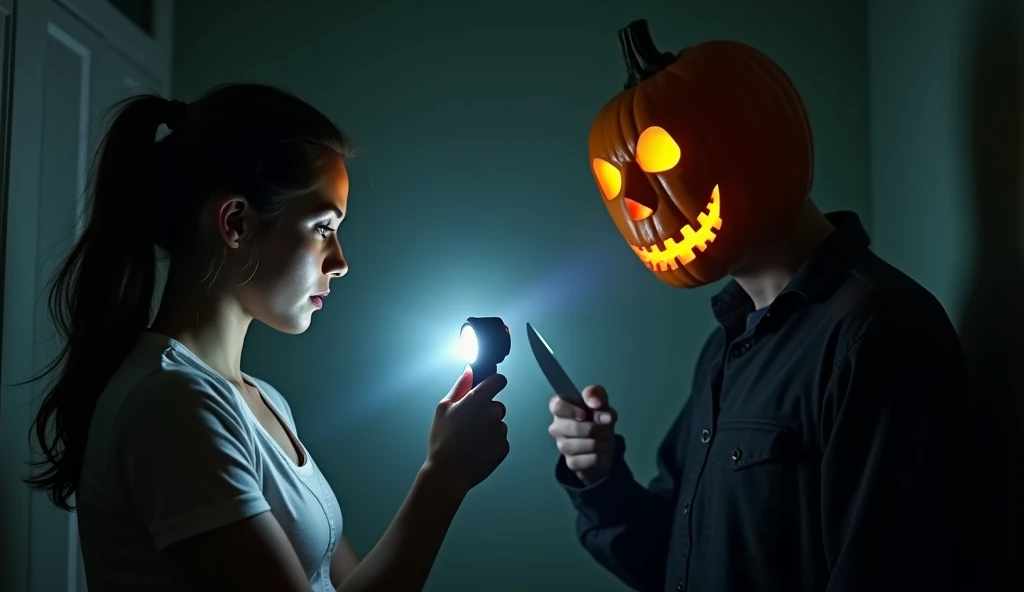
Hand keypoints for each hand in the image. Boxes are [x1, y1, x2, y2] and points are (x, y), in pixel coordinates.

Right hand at [424, 368, 509, 495]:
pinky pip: (501, 439)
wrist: (447, 473)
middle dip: (487, 411)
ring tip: (471, 440)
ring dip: (490, 428)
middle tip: (470, 424)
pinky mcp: (504, 447)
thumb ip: (459, 387)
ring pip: (499, 423)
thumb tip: (469, 370)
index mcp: (477, 400)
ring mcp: (500, 431)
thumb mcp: (443, 409)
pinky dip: (492, 443)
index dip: (494, 383)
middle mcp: (492, 413)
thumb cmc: (442, 441)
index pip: (499, 380)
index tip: (490, 388)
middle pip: (498, 405)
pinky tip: (477, 450)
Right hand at [548, 385, 617, 484]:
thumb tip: (595, 403)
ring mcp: (562, 447)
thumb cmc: (597, 418)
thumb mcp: (600, 402)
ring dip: (604, 442)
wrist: (603, 444)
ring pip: (587, 445)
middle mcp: (557, 427)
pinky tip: (602, 452)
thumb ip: (596, 395)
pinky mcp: (572, 463)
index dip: (571, 410)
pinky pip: (592, 459)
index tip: (584, 414)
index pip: (557, 406)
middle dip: (598, 428)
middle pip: (575, 428)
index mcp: (561, 409)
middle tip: (607, 427)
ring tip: (606, 440)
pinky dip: (603, 456)